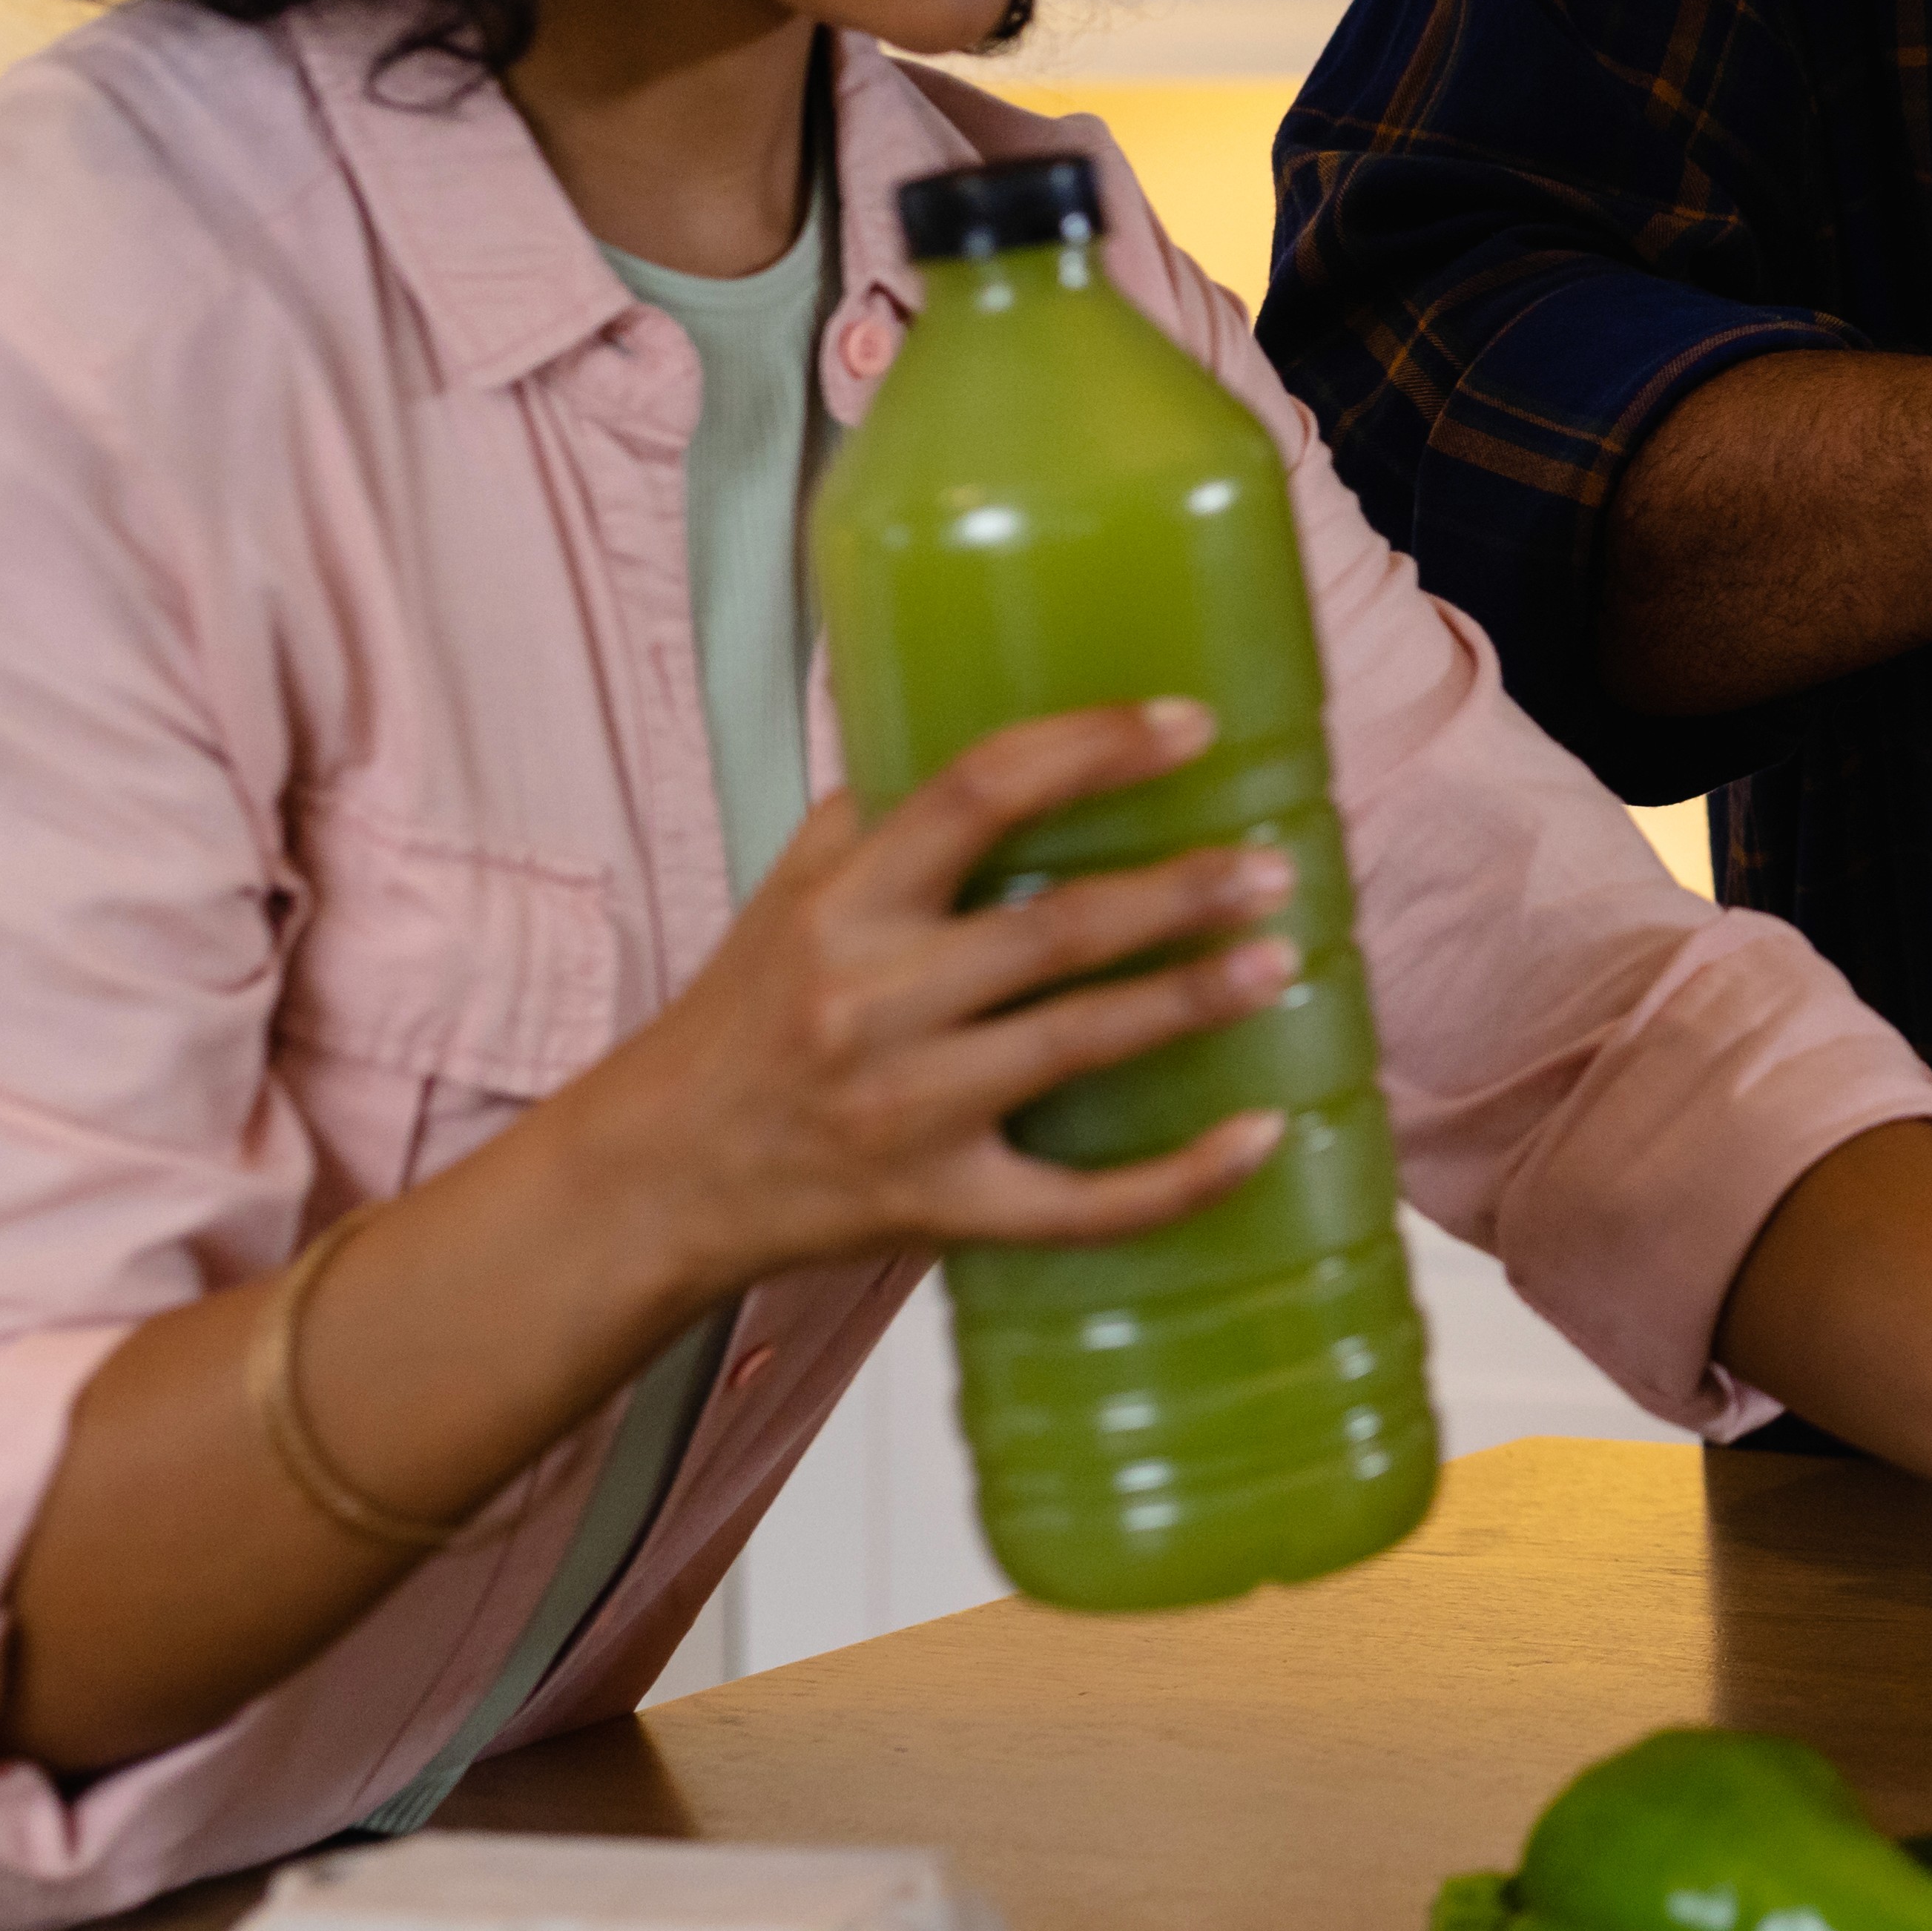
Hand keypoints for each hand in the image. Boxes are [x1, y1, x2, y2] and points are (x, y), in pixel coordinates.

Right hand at [562, 697, 1311, 1307]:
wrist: (651, 1181)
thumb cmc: (739, 1022)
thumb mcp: (788, 895)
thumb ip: (883, 814)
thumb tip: (1010, 732)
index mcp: (841, 906)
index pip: (974, 794)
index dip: (1089, 749)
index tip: (1189, 724)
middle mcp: (872, 1003)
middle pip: (1050, 928)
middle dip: (1177, 892)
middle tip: (1273, 863)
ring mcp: (907, 1111)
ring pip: (1075, 1047)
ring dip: (1191, 1001)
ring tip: (1280, 959)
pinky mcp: (938, 1206)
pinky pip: (1078, 1204)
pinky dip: (1179, 1179)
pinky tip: (1262, 1137)